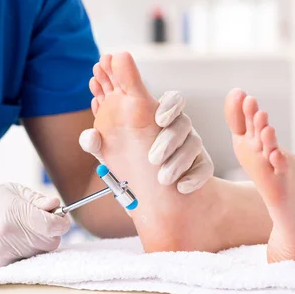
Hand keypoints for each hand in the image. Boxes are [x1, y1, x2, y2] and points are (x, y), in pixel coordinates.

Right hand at [0, 183, 70, 268]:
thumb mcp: (13, 191)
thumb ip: (37, 199)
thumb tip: (56, 206)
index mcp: (14, 212)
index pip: (52, 226)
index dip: (62, 223)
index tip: (61, 219)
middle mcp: (9, 235)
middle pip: (50, 242)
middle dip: (51, 233)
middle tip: (41, 223)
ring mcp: (3, 253)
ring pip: (39, 253)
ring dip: (38, 243)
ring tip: (22, 231)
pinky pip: (25, 262)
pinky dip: (24, 253)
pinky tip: (12, 242)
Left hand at [80, 91, 213, 193]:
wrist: (148, 192)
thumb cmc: (128, 161)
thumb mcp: (110, 153)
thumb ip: (99, 144)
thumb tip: (89, 138)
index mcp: (158, 117)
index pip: (172, 101)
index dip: (169, 106)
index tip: (158, 119)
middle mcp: (178, 128)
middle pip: (184, 123)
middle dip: (170, 139)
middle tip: (153, 157)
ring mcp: (191, 146)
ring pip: (194, 145)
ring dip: (179, 161)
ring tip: (162, 178)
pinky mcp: (201, 166)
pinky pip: (205, 168)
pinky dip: (195, 177)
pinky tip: (181, 188)